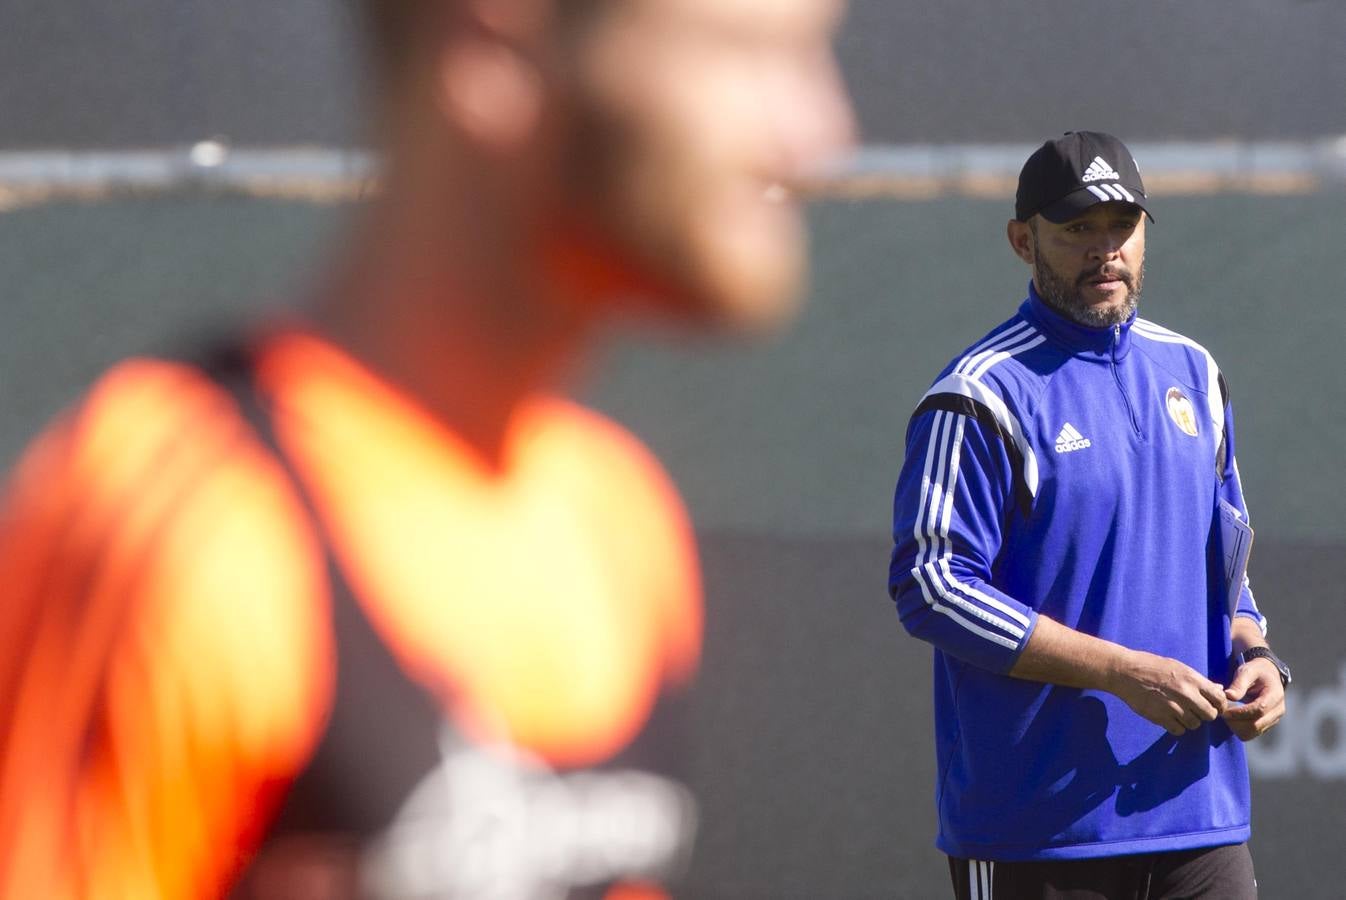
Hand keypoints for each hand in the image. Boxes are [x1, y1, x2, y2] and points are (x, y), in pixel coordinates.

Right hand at [1110, 650, 1227, 735]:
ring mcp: (1173, 707)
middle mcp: (1186, 694)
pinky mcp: (1160, 718)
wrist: (1124, 672)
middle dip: (1204, 714)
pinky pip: (1179, 730)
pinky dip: (1176, 726)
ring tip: (1178, 712)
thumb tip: (1218, 688)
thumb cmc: (1151, 666)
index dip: (1218, 704)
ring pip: (1195, 724)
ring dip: (1189, 721)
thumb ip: (1199, 680)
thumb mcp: (1178, 667)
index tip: (1212, 705)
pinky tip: (1169, 717)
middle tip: (1194, 710)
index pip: (1220, 699)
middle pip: (1210, 715)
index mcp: (1192, 679)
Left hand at [1222, 657, 1285, 740]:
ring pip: (1253, 732)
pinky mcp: (1267, 725)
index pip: (1259, 710)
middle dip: (1236, 721)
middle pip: (1256, 725)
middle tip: (1222, 713)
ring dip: (1236, 726)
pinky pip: (1252, 733)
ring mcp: (1273, 719)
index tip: (1224, 710)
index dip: (1240, 712)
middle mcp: (1278, 710)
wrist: (1267, 675)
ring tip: (1226, 714)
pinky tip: (1232, 718)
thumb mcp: (1247, 671)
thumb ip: (1239, 684)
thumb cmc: (1256, 671)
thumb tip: (1229, 696)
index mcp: (1275, 695)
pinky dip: (1240, 729)